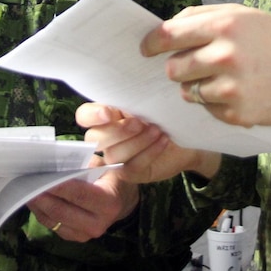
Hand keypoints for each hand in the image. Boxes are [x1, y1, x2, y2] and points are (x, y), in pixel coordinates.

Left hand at [26, 155, 138, 242]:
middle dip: (42, 196)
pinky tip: (33, 199)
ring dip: (37, 204)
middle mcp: (98, 224)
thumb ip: (84, 164)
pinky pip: (52, 225)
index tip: (42, 176)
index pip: (79, 195)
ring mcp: (85, 235)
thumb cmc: (109, 177)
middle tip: (26, 182)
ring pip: (53, 220)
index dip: (59, 187)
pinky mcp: (74, 237)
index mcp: (109, 203)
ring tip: (25, 189)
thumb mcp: (103, 165)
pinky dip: (40, 212)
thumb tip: (57, 163)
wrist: (120, 201)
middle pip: (62, 211)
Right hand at [77, 103, 219, 184]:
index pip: (84, 116)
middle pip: (96, 138)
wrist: (186, 137)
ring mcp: (116, 157)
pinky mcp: (129, 173)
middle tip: (141, 122)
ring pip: (114, 154)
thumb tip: (128, 98)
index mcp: (105, 115)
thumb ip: (132, 101)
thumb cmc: (163, 115)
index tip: (108, 113)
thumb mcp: (149, 103)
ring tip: (157, 130)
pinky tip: (163, 140)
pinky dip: (149, 152)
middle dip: (119, 130)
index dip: (92, 115)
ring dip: (137, 141)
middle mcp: (106, 137)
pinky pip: (132, 166)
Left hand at [142, 3, 270, 126]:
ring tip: (222, 79)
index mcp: (224, 26)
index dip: (152, 43)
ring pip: (187, 92)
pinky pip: (207, 109)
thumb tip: (167, 28)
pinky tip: (237, 93)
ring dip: (197, 86)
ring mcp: (231, 88)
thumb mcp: (241, 14)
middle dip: (180, 67)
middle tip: (197, 64)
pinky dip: (216, 103)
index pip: (169, 35)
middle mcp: (225, 56)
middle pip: (174, 68)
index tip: (146, 49)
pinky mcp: (237, 113)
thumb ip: (202, 16)